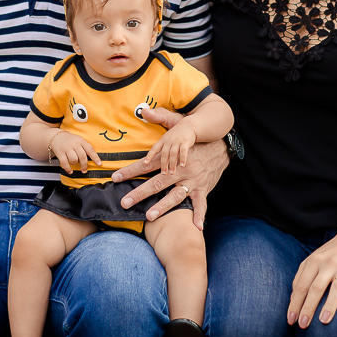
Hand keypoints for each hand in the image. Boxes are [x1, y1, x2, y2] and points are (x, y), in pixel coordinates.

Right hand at [51, 130, 101, 173]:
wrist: (56, 136)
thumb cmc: (71, 140)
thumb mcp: (79, 140)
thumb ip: (85, 147)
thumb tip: (94, 159)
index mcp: (81, 140)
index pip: (90, 149)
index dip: (95, 157)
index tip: (99, 164)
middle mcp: (74, 144)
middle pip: (82, 156)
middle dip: (85, 165)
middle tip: (85, 170)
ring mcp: (66, 148)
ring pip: (74, 160)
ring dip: (75, 164)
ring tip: (74, 163)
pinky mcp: (60, 153)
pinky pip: (65, 163)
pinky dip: (68, 169)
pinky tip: (70, 171)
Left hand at [111, 107, 228, 228]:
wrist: (222, 144)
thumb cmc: (195, 137)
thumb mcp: (178, 123)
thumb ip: (160, 117)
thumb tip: (144, 109)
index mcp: (172, 156)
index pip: (147, 163)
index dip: (130, 170)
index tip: (115, 177)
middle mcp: (182, 169)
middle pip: (158, 182)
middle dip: (140, 192)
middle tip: (124, 202)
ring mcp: (194, 180)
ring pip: (176, 195)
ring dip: (163, 206)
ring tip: (149, 216)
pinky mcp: (204, 188)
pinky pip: (201, 203)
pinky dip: (199, 215)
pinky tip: (196, 227)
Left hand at [144, 122, 196, 173]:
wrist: (188, 125)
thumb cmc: (176, 134)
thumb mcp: (166, 138)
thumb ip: (161, 147)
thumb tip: (153, 157)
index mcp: (163, 140)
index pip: (154, 148)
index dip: (149, 156)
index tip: (145, 163)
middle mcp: (169, 141)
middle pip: (164, 154)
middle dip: (163, 164)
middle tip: (163, 174)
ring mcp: (177, 141)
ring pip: (173, 154)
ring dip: (172, 164)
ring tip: (172, 173)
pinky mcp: (185, 142)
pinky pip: (183, 151)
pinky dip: (183, 158)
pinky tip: (182, 165)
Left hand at [287, 223, 336, 327]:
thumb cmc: (329, 255)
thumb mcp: (312, 261)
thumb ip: (301, 277)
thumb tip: (293, 300)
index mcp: (313, 262)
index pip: (301, 285)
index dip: (295, 303)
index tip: (291, 320)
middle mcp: (328, 264)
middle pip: (316, 288)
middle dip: (308, 307)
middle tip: (303, 324)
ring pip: (336, 287)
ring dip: (330, 304)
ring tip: (324, 320)